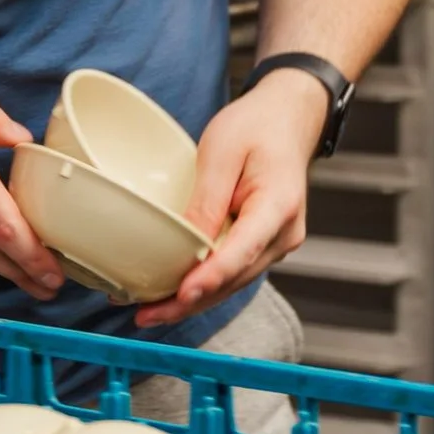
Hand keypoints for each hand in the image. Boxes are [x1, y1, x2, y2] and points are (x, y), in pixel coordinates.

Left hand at [134, 70, 323, 326]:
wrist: (288, 118)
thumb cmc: (258, 127)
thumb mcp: (223, 151)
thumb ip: (206, 200)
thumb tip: (186, 246)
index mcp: (278, 205)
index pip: (242, 250)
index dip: (210, 277)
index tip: (181, 294)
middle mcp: (283, 234)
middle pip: (234, 278)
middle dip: (189, 301)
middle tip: (145, 314)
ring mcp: (277, 243)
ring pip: (232, 282)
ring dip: (193, 300)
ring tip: (149, 312)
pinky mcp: (263, 244)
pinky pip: (232, 270)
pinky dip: (204, 284)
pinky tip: (174, 292)